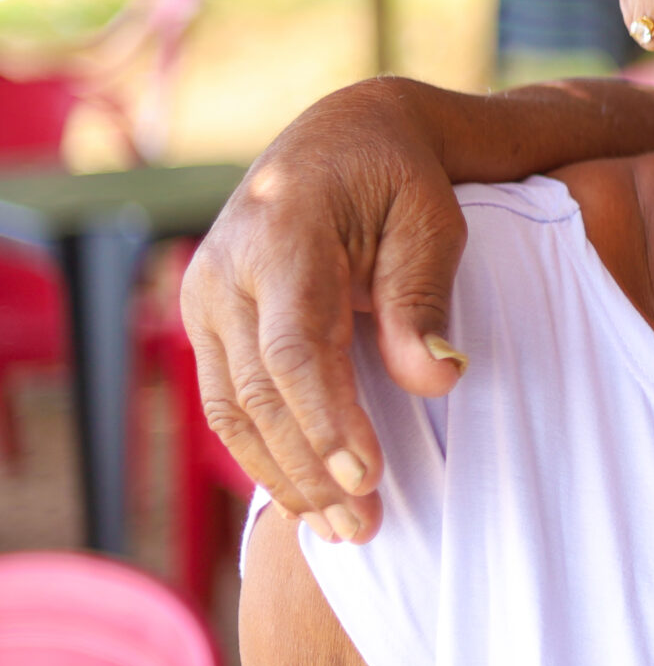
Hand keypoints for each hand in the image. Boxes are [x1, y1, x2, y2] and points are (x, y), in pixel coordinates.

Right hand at [181, 78, 467, 542]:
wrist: (342, 137)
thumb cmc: (401, 179)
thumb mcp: (432, 222)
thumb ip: (422, 301)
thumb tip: (436, 381)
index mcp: (284, 236)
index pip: (294, 350)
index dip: (327, 421)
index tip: (369, 476)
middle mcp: (226, 269)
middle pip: (257, 391)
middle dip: (309, 467)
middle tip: (364, 526)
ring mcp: (206, 295)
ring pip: (231, 407)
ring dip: (283, 474)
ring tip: (342, 529)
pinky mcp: (207, 319)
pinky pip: (226, 399)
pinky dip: (263, 451)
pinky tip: (307, 493)